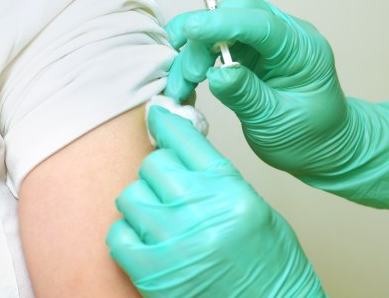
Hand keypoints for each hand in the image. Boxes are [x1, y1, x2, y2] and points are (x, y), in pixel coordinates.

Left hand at [107, 107, 322, 296]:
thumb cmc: (270, 267)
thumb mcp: (255, 209)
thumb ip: (215, 177)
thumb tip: (178, 144)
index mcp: (230, 192)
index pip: (184, 140)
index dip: (166, 124)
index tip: (156, 115)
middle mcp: (200, 212)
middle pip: (153, 165)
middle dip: (160, 175)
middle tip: (172, 193)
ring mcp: (173, 242)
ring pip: (131, 196)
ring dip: (143, 205)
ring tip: (163, 221)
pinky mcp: (152, 273)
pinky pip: (118, 234)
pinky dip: (128, 236)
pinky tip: (149, 243)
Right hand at [163, 0, 348, 179]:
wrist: (322, 148)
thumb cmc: (309, 138)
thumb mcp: (276, 123)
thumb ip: (246, 96)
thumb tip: (217, 74)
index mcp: (303, 51)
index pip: (260, 23)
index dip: (222, 23)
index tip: (189, 31)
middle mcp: (286, 36)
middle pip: (236, 13)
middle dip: (203, 37)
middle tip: (190, 75)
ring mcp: (266, 41)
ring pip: (220, 26)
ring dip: (195, 51)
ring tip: (182, 86)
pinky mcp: (250, 50)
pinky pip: (216, 41)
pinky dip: (198, 58)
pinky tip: (188, 81)